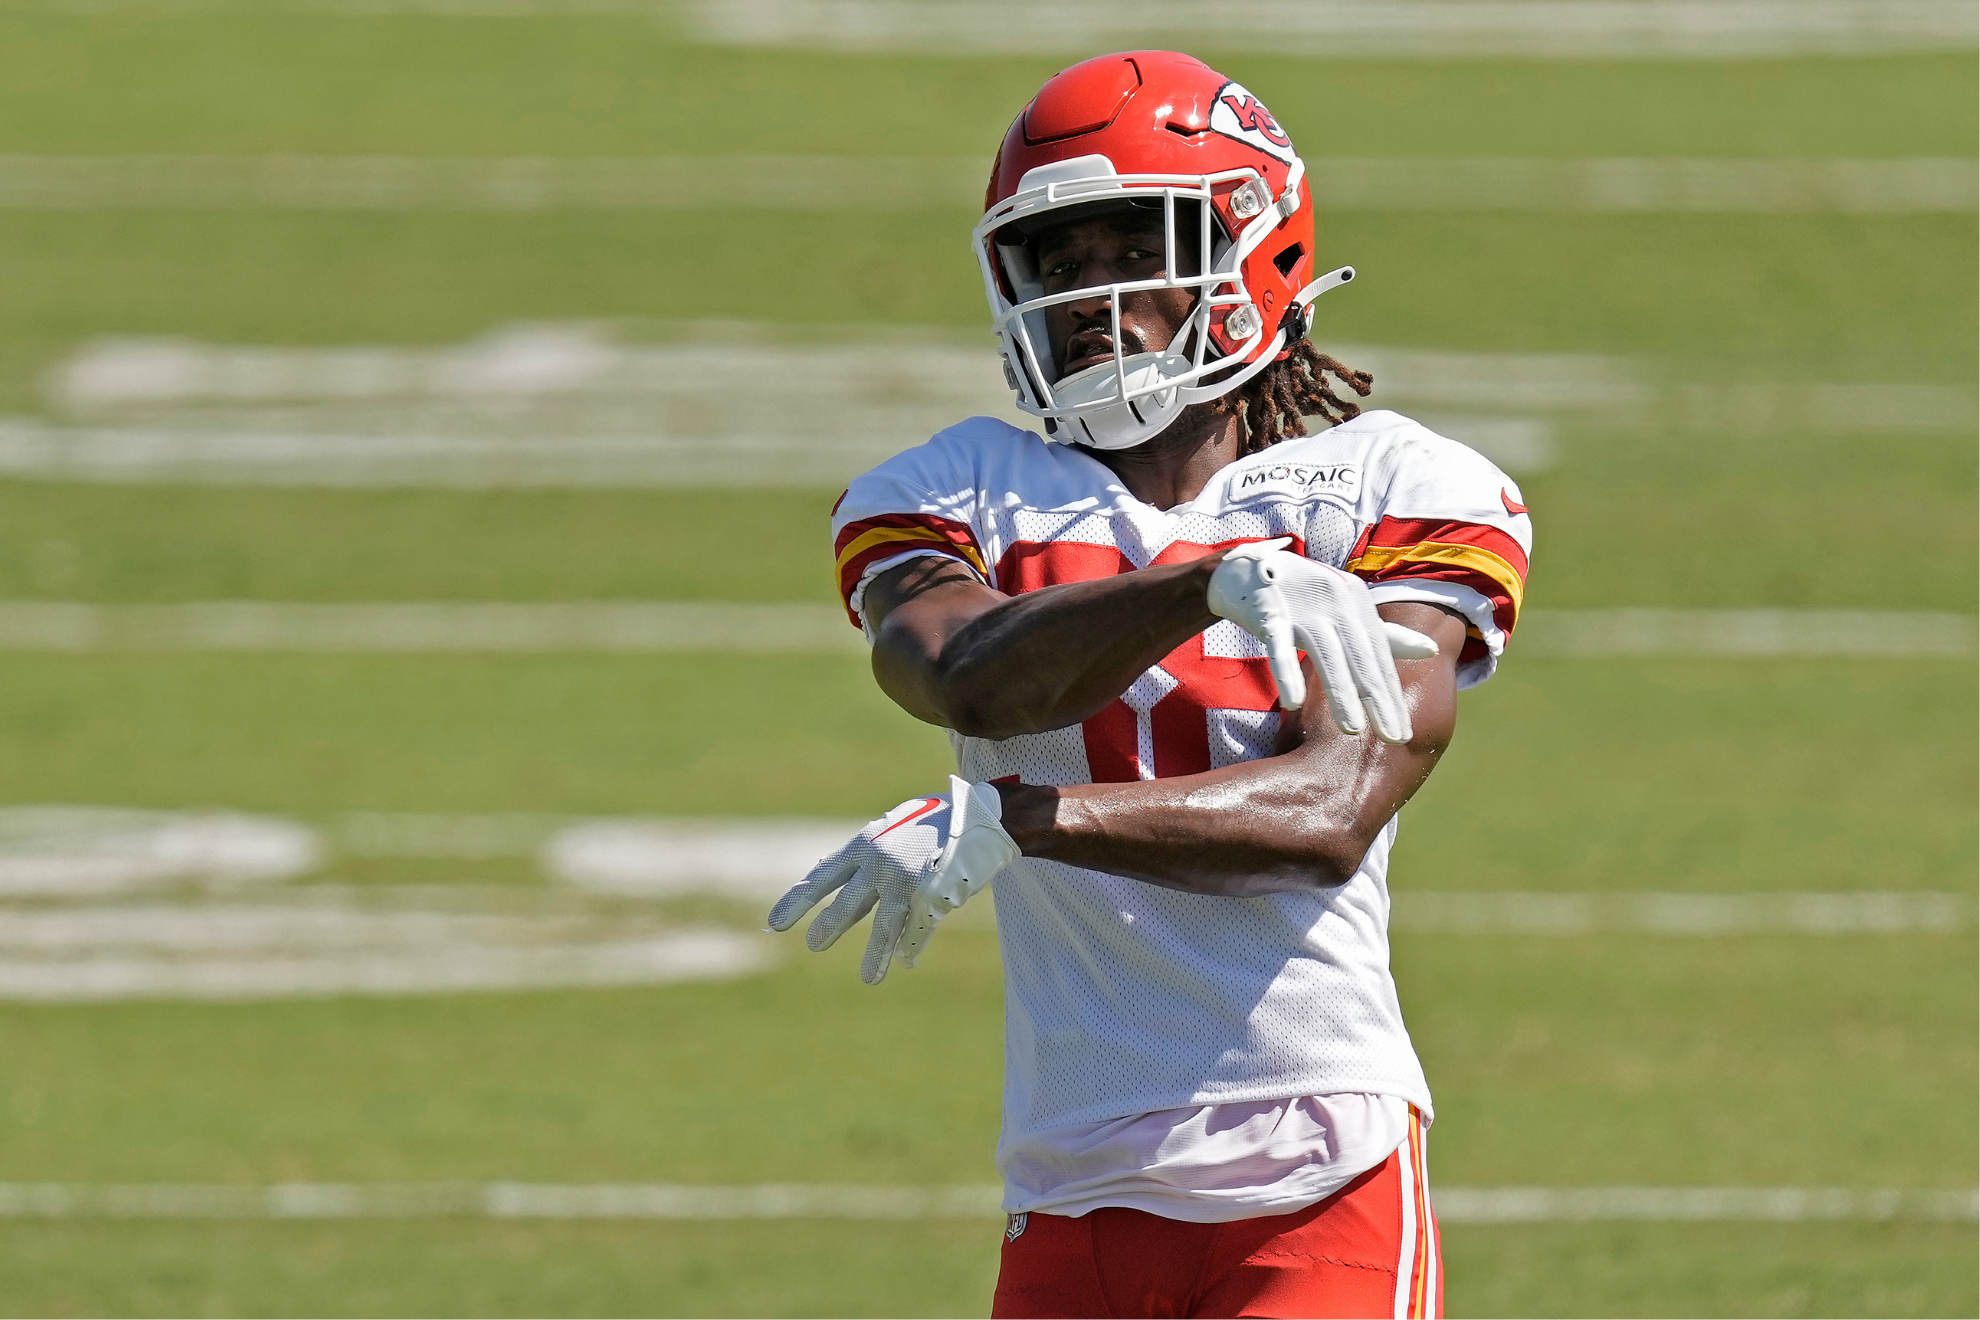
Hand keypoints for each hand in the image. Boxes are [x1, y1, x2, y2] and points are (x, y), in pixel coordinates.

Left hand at [766, 776, 1018, 983]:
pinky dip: (912, 945)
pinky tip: (905, 961)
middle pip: (848, 903)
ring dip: (876, 954)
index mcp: (865, 844)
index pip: (822, 876)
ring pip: (885, 925)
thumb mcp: (892, 831)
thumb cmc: (932, 822)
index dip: (797, 900)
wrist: (981, 816)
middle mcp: (881, 863)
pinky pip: (918, 929)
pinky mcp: (934, 895)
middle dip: (829, 926)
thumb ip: (868, 861)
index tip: (775, 923)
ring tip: (868, 980)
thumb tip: (841, 890)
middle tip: (813, 944)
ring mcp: (909, 880)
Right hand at [1207, 538, 1437, 743]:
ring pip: (1325, 655)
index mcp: (1358, 603)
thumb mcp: (1347, 611)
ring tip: (1352, 729)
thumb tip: (1432, 650)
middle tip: (1393, 738)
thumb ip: (1386, 634)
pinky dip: (1286, 672)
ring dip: (1340, 692)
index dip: (1391, 696)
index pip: (1380, 657)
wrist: (1249, 568)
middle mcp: (1336, 601)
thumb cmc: (1305, 597)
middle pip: (1360, 658)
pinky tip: (1294, 703)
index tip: (1402, 733)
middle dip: (1378, 700)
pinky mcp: (1268, 611)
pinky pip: (1278, 646)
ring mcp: (1302, 605)